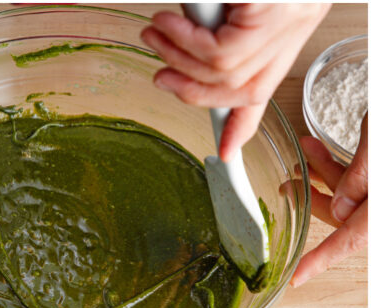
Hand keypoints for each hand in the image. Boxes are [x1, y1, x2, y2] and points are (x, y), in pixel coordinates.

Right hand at [141, 3, 329, 160]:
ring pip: (227, 72)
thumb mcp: (232, 0)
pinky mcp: (271, 12)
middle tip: (162, 79)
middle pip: (246, 88)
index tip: (226, 151)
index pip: (266, 86)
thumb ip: (218, 25)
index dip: (242, 124)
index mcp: (290, 23)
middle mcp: (295, 24)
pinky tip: (166, 24)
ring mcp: (287, 20)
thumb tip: (184, 53)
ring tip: (154, 36)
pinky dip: (184, 43)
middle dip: (193, 92)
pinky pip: (220, 52)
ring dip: (178, 59)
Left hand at [293, 115, 366, 286]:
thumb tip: (340, 213)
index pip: (354, 238)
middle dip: (316, 199)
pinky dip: (343, 167)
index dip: (323, 258)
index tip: (297, 277)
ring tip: (304, 147)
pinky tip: (318, 146)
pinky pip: (366, 179)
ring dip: (325, 174)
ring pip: (356, 195)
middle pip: (350, 217)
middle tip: (285, 185)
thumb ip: (359, 177)